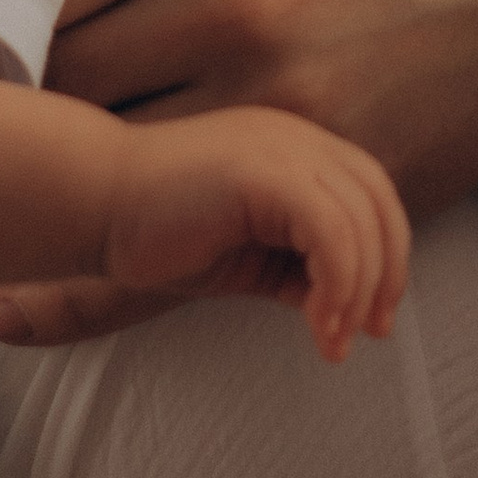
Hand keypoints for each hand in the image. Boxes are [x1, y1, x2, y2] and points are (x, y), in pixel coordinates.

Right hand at [84, 105, 409, 363]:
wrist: (90, 202)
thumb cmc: (155, 233)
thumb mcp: (245, 255)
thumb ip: (293, 267)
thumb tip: (337, 307)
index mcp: (294, 147)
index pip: (372, 195)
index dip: (388, 255)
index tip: (375, 319)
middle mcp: (296, 137)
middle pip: (380, 203)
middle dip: (386, 275)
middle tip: (369, 334)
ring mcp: (281, 147)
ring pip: (360, 221)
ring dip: (357, 292)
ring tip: (331, 340)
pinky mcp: (263, 171)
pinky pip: (330, 229)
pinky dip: (337, 283)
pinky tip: (317, 324)